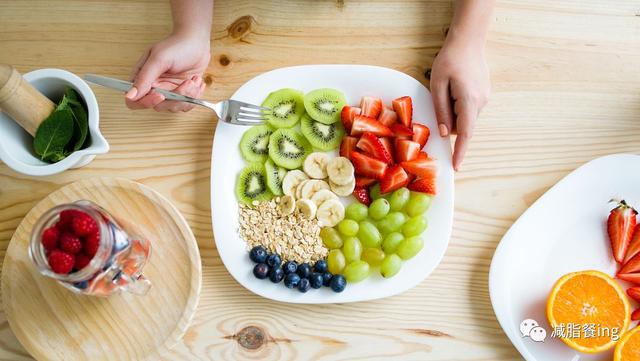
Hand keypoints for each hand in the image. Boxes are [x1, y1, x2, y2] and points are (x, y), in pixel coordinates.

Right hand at [125, 32, 209, 111]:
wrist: (196, 42)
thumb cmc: (177, 46)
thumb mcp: (159, 59)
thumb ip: (144, 78)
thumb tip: (130, 96)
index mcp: (142, 78)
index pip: (135, 101)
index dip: (146, 103)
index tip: (161, 95)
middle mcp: (154, 87)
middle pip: (158, 106)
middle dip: (176, 96)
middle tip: (187, 83)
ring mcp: (169, 92)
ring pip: (174, 107)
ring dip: (188, 95)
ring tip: (194, 80)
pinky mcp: (182, 94)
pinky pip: (186, 105)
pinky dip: (195, 96)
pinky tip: (197, 81)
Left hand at [430, 38, 489, 170]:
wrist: (469, 40)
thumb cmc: (450, 60)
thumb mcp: (438, 85)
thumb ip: (441, 110)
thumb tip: (446, 132)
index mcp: (469, 101)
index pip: (465, 133)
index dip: (460, 151)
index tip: (456, 167)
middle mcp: (481, 102)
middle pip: (462, 125)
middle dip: (449, 121)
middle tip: (441, 97)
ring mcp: (485, 98)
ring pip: (465, 117)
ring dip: (453, 111)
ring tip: (448, 87)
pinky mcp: (484, 94)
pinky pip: (468, 108)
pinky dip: (458, 105)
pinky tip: (455, 86)